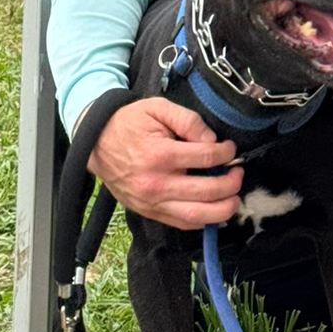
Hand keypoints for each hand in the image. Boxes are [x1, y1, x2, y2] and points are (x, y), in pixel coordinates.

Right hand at [87, 97, 241, 228]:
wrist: (95, 142)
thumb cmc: (128, 124)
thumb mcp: (158, 108)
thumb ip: (189, 120)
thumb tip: (212, 140)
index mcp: (160, 155)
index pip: (207, 158)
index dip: (227, 153)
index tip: (230, 149)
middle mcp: (156, 183)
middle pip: (208, 192)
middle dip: (232, 184)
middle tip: (237, 173)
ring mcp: (151, 202)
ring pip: (196, 216)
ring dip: (223, 209)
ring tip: (233, 197)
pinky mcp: (148, 212)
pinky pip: (181, 223)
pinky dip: (203, 220)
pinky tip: (215, 209)